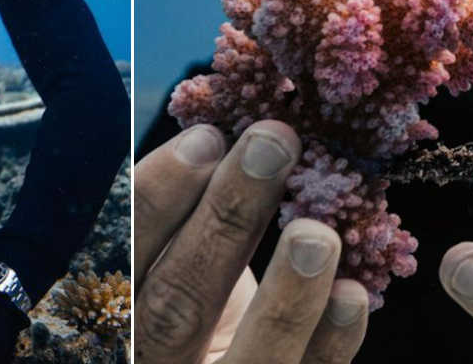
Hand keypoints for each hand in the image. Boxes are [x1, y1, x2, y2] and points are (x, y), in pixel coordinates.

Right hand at [136, 120, 369, 362]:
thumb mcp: (174, 267)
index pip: (125, 261)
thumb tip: (228, 131)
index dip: (157, 200)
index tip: (206, 136)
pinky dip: (331, 339)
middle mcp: (155, 363)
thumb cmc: (193, 307)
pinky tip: (352, 293)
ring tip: (318, 233)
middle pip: (177, 304)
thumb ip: (188, 220)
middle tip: (272, 143)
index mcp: (119, 320)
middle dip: (225, 218)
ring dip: (286, 294)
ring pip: (249, 358)